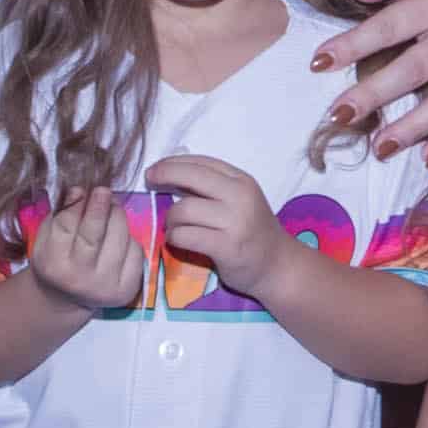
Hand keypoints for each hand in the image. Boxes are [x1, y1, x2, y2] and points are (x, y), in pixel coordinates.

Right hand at [24, 193, 148, 319]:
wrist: (67, 298)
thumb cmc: (56, 258)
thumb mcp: (46, 237)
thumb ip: (61, 214)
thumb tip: (80, 191)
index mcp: (54, 263)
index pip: (66, 227)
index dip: (75, 205)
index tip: (81, 189)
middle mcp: (79, 277)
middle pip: (94, 235)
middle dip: (100, 208)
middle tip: (103, 191)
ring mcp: (106, 285)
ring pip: (119, 239)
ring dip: (117, 216)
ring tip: (111, 208)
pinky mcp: (128, 289)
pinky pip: (136, 251)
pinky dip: (129, 237)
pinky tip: (119, 236)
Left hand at [147, 153, 290, 303]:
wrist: (277, 265)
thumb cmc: (253, 231)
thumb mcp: (240, 200)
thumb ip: (213, 187)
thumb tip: (170, 174)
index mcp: (242, 181)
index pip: (201, 162)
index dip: (173, 162)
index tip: (155, 168)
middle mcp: (240, 197)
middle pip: (190, 176)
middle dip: (164, 175)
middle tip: (150, 181)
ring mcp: (234, 222)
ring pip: (184, 209)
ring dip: (170, 218)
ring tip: (173, 226)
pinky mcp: (226, 247)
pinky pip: (185, 236)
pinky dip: (174, 237)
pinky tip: (176, 240)